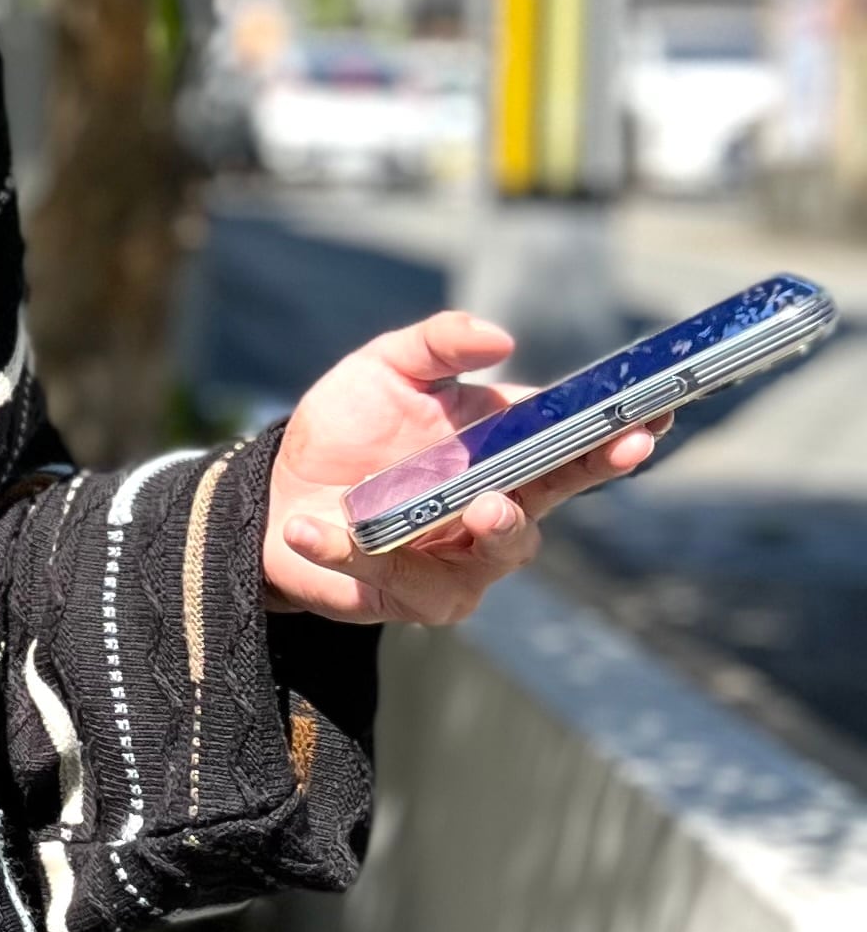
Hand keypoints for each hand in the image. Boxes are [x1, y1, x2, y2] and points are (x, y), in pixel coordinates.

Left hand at [262, 310, 669, 626]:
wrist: (276, 489)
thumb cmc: (344, 428)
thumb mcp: (385, 368)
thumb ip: (438, 344)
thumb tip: (500, 338)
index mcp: (503, 449)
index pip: (575, 443)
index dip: (617, 433)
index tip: (654, 417)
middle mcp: (495, 504)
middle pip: (554, 496)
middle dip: (584, 475)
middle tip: (610, 450)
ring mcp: (458, 556)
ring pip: (500, 551)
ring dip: (497, 528)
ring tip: (483, 504)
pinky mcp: (409, 593)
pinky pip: (394, 580)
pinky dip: (348, 551)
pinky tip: (309, 528)